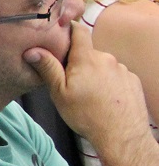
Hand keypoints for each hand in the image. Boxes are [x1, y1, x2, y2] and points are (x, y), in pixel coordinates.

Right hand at [25, 23, 148, 151]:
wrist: (122, 136)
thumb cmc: (86, 115)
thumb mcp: (59, 93)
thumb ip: (48, 68)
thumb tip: (32, 50)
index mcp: (87, 59)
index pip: (79, 31)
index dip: (70, 29)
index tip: (61, 33)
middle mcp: (107, 59)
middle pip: (89, 52)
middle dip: (80, 62)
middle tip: (71, 81)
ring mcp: (123, 70)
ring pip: (103, 65)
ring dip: (95, 73)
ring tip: (90, 94)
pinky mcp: (133, 82)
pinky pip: (116, 76)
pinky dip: (109, 83)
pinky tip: (105, 99)